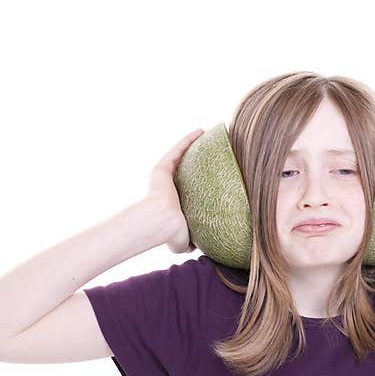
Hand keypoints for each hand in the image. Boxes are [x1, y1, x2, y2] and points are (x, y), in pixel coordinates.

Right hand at [146, 128, 204, 253]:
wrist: (162, 222)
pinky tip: (201, 131)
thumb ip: (190, 240)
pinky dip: (188, 139)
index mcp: (172, 201)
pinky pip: (178, 149)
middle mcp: (167, 186)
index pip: (186, 187)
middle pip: (184, 167)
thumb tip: (198, 244)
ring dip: (192, 143)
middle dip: (196, 159)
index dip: (197, 179)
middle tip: (212, 150)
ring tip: (208, 134)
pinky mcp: (162, 168)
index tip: (210, 173)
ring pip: (180, 155)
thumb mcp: (183, 240)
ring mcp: (163, 176)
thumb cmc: (171, 234)